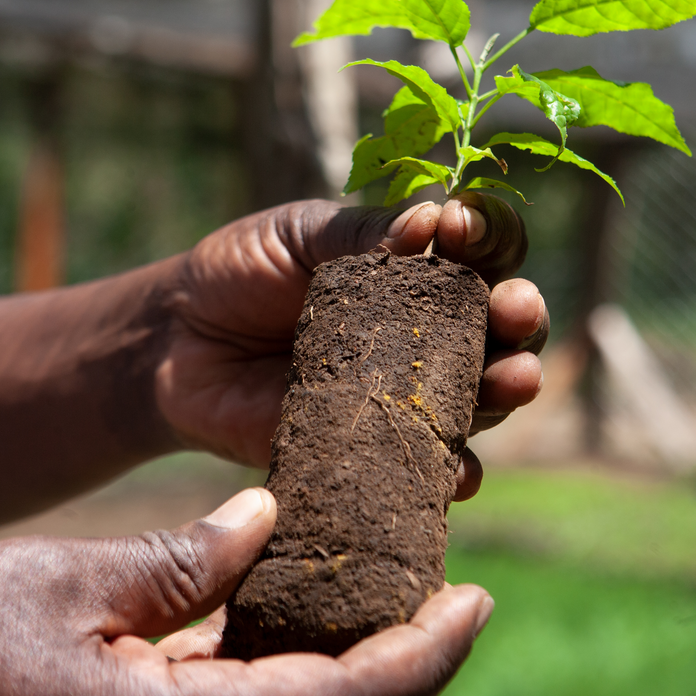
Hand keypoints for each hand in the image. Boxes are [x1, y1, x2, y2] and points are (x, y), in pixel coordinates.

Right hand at [0, 489, 492, 695]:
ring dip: (355, 659)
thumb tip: (265, 519)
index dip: (427, 653)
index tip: (475, 597)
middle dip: (407, 659)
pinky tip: (294, 602)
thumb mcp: (49, 588)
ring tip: (385, 577)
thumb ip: (173, 564)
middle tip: (443, 581)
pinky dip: (289, 663)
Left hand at [156, 194, 547, 496]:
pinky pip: (428, 469)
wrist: (175, 343)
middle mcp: (428, 334)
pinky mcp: (374, 450)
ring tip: (514, 379)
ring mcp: (407, 395)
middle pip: (501, 329)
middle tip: (515, 309)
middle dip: (521, 318)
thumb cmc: (242, 272)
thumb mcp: (299, 236)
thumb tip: (432, 223)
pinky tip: (457, 469)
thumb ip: (362, 234)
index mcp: (418, 270)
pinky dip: (452, 472)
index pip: (479, 252)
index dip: (486, 239)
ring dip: (506, 389)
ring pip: (481, 397)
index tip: (462, 230)